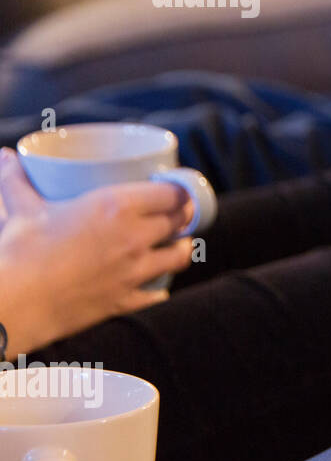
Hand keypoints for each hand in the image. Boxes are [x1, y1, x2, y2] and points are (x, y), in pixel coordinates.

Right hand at [0, 148, 193, 354]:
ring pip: (179, 256)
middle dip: (184, 216)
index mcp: (117, 208)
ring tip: (176, 244)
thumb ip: (16, 180)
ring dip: (181, 248)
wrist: (14, 305)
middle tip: (179, 214)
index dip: (181, 192)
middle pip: (180, 222)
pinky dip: (161, 287)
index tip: (178, 190)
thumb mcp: (21, 209)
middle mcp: (134, 238)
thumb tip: (4, 155)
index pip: (173, 194)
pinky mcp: (127, 300)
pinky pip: (158, 293)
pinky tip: (158, 284)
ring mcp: (134, 272)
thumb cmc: (19, 252)